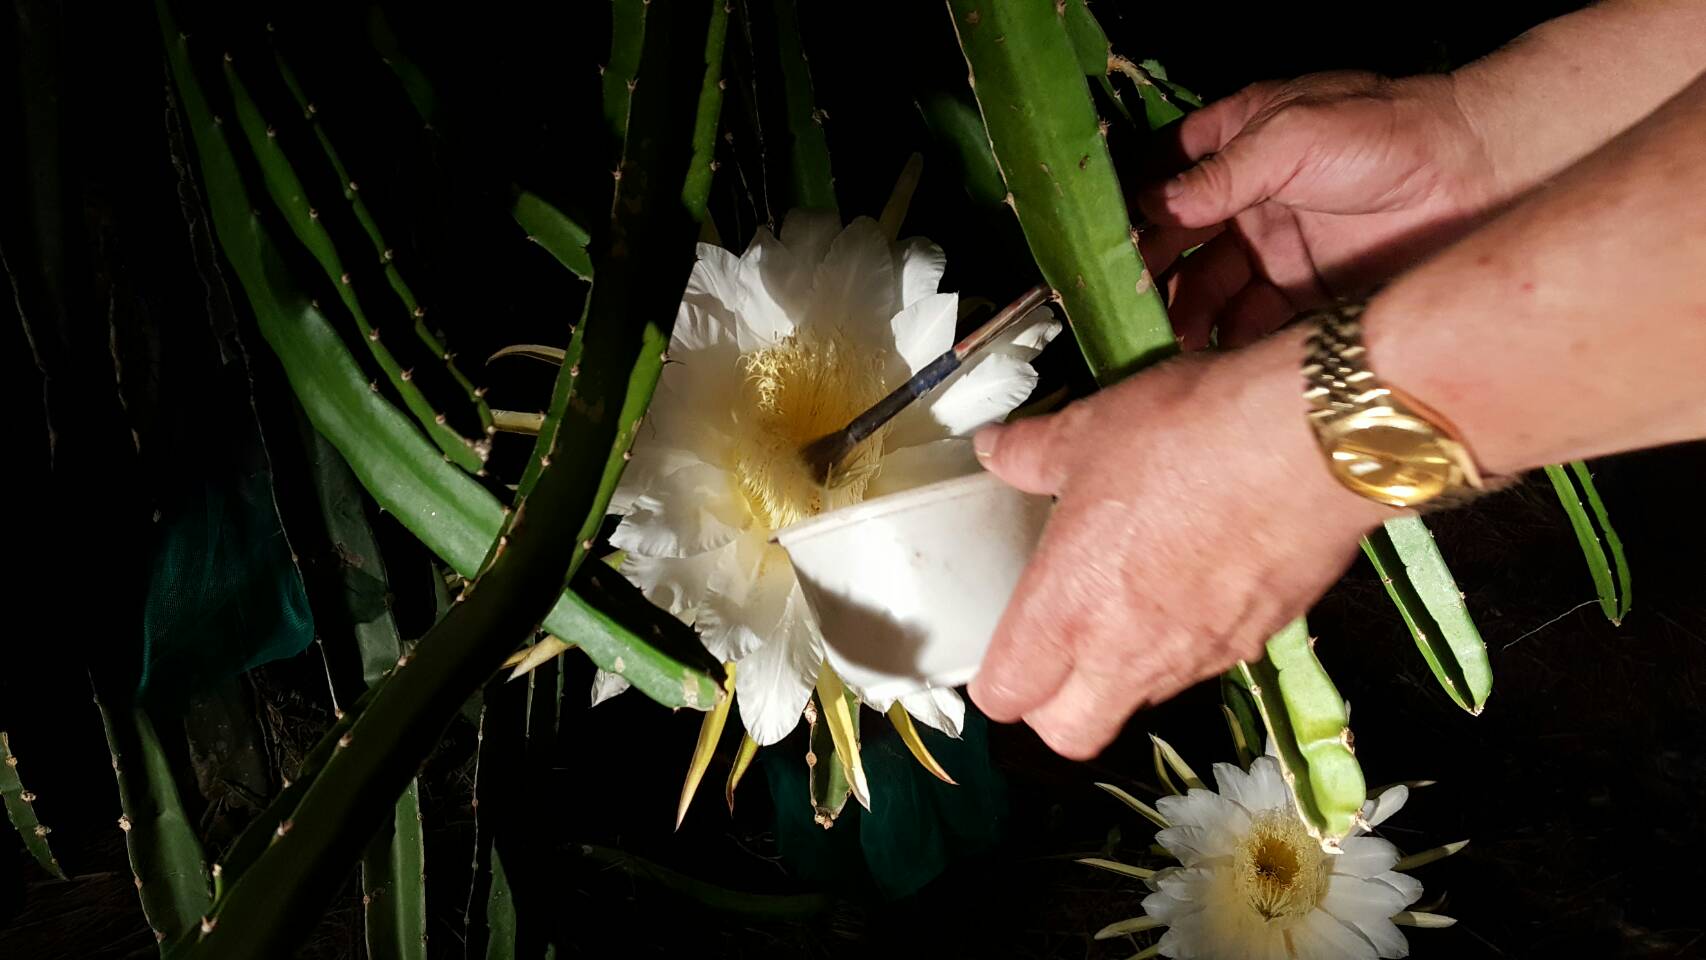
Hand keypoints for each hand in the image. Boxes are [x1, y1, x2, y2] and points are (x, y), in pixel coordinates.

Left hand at [968, 328, 1390, 758]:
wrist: (1312, 443)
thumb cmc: (1184, 437)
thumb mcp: (1088, 432)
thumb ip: (1029, 454)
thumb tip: (994, 449)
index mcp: (1068, 609)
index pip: (1007, 696)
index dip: (996, 681)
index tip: (1002, 645)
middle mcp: (1128, 653)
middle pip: (1072, 733)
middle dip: (1055, 707)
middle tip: (1056, 647)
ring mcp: (1199, 656)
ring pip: (1141, 700)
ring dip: (1124, 671)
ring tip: (1130, 599)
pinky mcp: (1257, 641)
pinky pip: (1206, 664)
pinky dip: (1189, 640)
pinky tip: (1197, 579)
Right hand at [1137, 71, 1497, 350]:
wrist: (1479, 175)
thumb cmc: (1387, 132)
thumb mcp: (1294, 136)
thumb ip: (1224, 174)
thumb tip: (1157, 204)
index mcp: (1235, 144)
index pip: (1162, 178)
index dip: (1130, 211)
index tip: (1101, 246)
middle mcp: (1245, 199)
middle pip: (1175, 244)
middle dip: (1147, 275)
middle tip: (1126, 307)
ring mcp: (1271, 250)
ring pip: (1205, 289)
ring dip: (1182, 315)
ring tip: (1163, 342)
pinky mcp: (1301, 294)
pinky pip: (1248, 323)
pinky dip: (1224, 342)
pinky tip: (1204, 358)